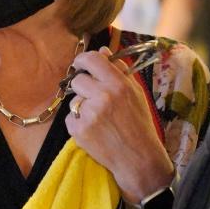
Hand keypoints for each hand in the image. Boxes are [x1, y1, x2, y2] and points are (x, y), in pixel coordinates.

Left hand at [65, 46, 174, 201]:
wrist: (138, 158)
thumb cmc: (139, 124)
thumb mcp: (136, 93)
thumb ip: (119, 70)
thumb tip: (103, 50)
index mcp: (118, 84)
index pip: (91, 59)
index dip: (82, 60)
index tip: (82, 64)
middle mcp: (103, 96)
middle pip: (78, 80)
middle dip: (84, 87)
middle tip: (95, 99)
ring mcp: (89, 114)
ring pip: (74, 100)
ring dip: (82, 106)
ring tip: (100, 119)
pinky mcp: (78, 130)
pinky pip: (70, 117)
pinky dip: (79, 122)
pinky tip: (94, 130)